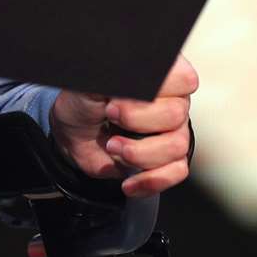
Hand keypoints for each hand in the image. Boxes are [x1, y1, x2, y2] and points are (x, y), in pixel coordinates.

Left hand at [49, 54, 197, 198]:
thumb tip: (133, 78)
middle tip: (110, 115)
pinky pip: (177, 172)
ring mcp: (174, 130)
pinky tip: (127, 181)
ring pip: (177, 146)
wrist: (74, 133)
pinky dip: (149, 180)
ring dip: (138, 153)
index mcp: (160, 75)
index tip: (118, 97)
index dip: (154, 91)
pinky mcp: (169, 159)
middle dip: (136, 121)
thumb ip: (114, 78)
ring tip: (112, 146)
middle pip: (176, 115)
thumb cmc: (84, 100)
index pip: (183, 79)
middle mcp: (172, 101)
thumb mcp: (91, 84)